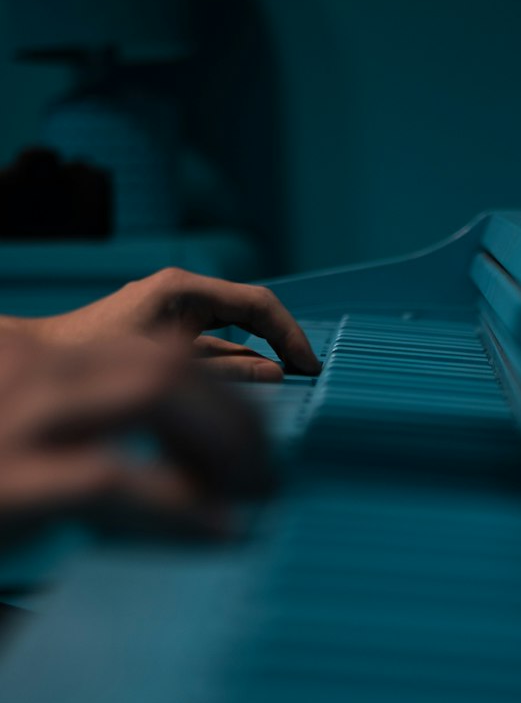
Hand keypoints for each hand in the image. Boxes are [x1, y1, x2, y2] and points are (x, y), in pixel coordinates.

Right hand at [0, 333, 272, 542]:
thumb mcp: (42, 458)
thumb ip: (100, 443)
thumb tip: (209, 473)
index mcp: (35, 362)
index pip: (155, 355)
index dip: (223, 400)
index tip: (256, 454)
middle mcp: (24, 369)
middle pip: (166, 364)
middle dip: (236, 418)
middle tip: (269, 479)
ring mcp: (10, 418)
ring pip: (153, 390)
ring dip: (226, 443)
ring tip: (256, 498)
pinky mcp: (3, 483)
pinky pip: (110, 478)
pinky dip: (177, 505)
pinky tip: (220, 533)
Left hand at [27, 268, 320, 382]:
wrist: (22, 367)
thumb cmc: (81, 359)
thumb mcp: (160, 366)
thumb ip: (223, 371)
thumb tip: (277, 376)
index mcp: (181, 291)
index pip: (258, 304)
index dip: (291, 335)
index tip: (311, 369)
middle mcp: (179, 301)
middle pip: (249, 323)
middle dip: (279, 353)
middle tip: (307, 387)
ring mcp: (171, 324)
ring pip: (231, 347)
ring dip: (257, 373)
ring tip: (282, 405)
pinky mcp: (161, 348)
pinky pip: (210, 362)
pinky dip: (230, 382)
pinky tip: (244, 410)